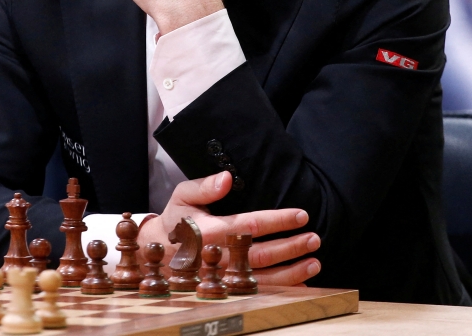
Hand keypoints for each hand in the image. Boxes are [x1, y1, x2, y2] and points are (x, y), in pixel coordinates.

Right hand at [138, 171, 321, 285]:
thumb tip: (228, 178)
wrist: (157, 251)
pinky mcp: (226, 288)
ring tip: (314, 262)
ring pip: (262, 277)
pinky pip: (257, 292)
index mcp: (208, 232)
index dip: (278, 220)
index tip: (301, 215)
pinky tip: (301, 284)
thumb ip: (205, 186)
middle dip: (291, 247)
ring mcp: (222, 276)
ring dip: (291, 271)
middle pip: (260, 254)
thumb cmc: (176, 220)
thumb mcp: (182, 196)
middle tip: (314, 238)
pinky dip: (282, 290)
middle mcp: (217, 257)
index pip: (249, 225)